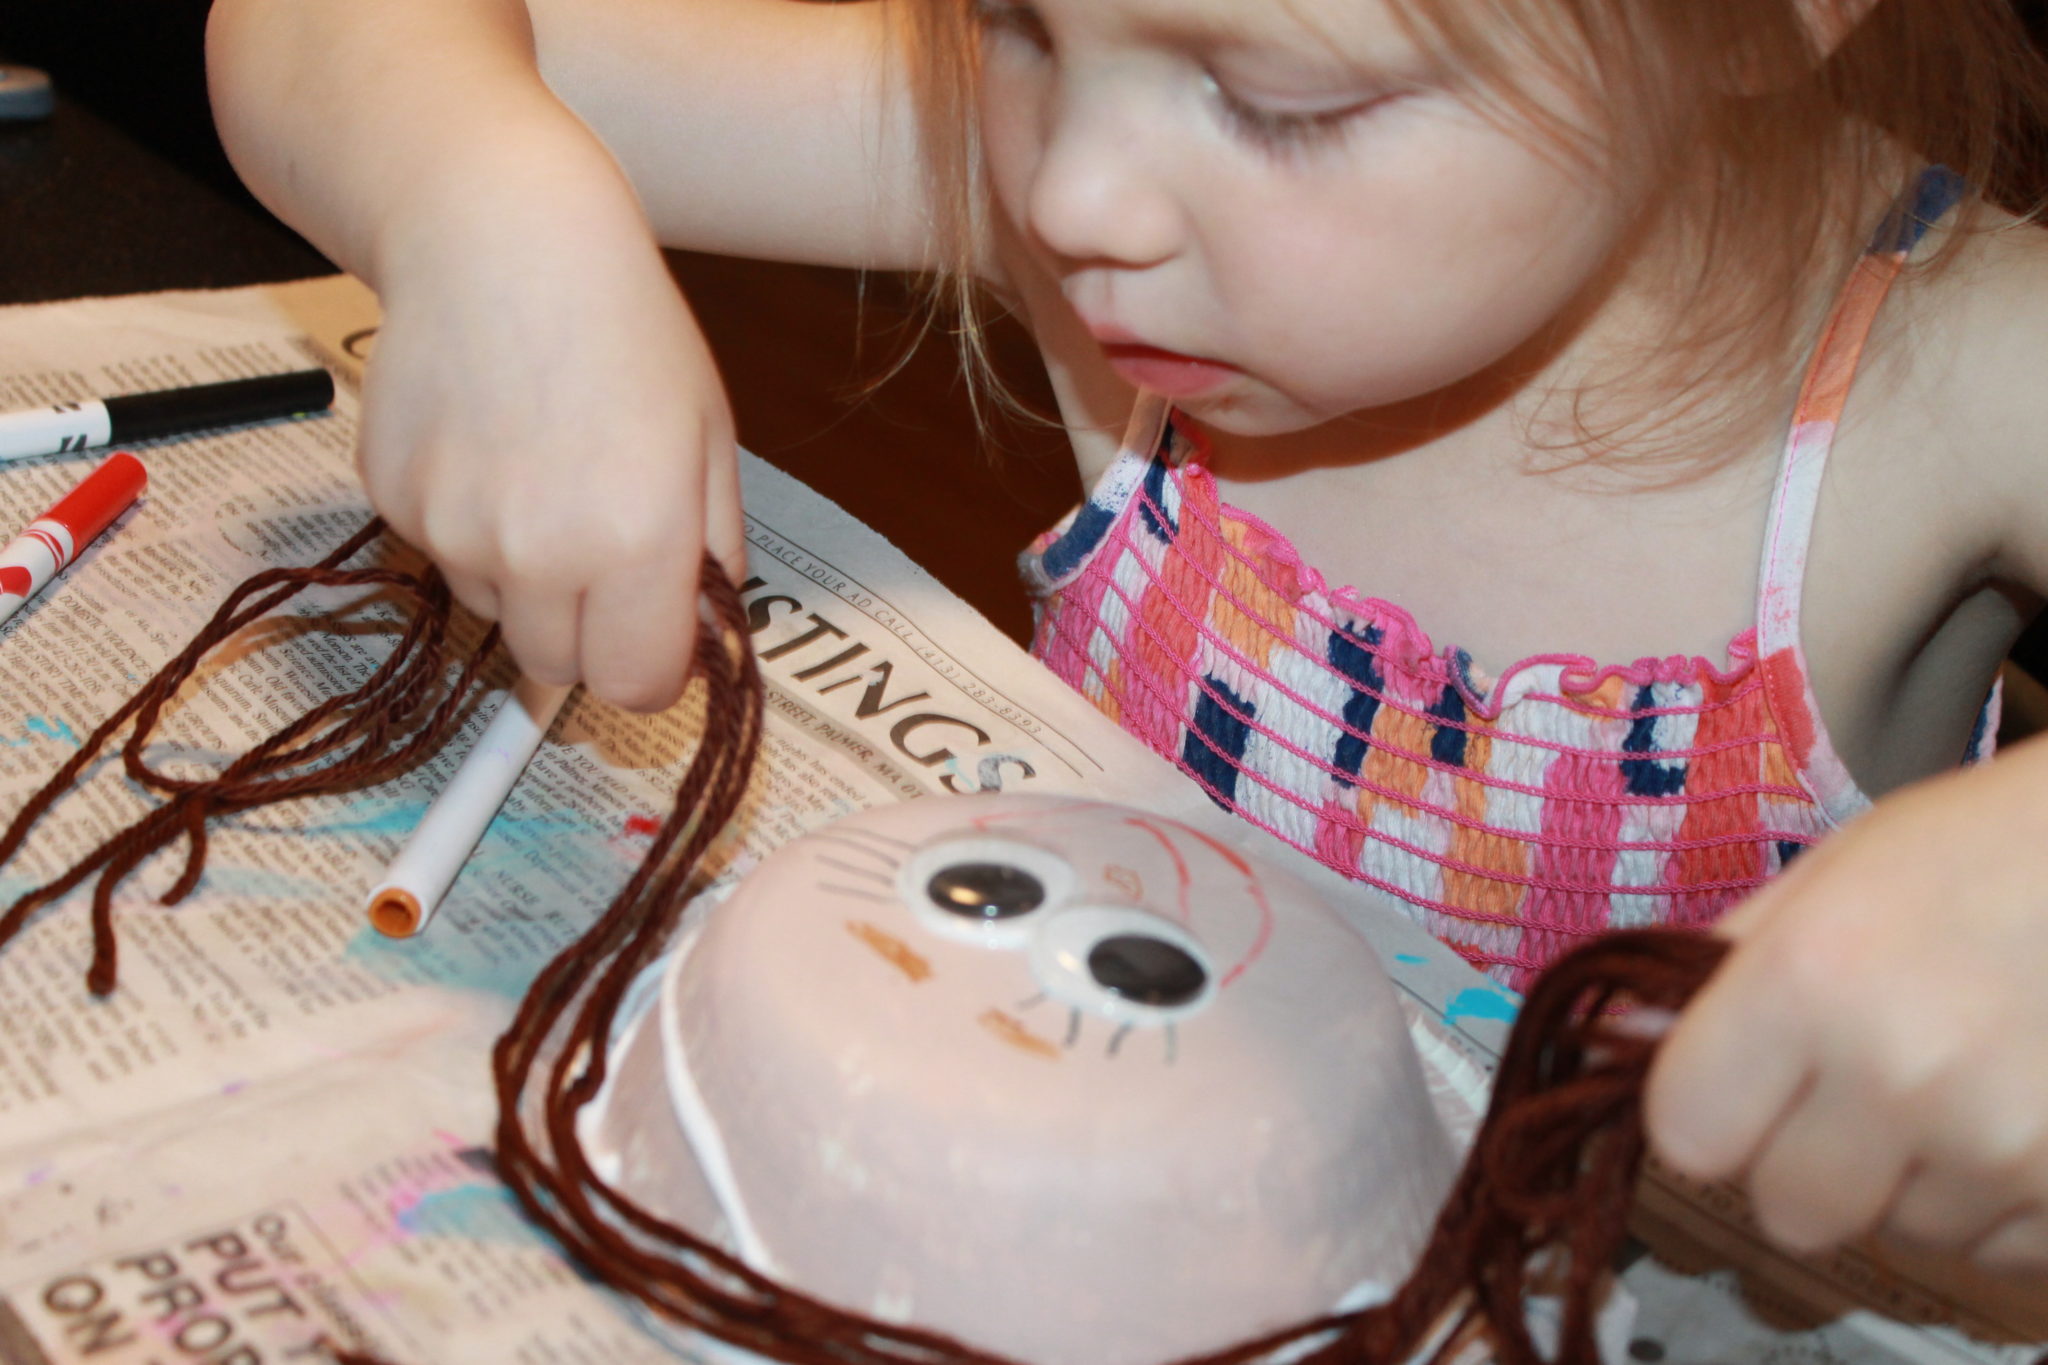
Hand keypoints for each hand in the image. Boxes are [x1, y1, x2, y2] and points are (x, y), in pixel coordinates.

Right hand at [358, 163, 744, 711]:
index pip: (636, 688)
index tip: (656, 632)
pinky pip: (441, 557)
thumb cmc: (621, 326)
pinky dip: (468, 527)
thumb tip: (705, 634)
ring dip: (524, 577)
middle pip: (557, 668)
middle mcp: (539, 555)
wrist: (497, 236)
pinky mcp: (392, 504)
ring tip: (542, 473)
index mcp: (635, 543)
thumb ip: (714, 550)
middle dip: (588, 633)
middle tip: (602, 551)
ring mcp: (454, 534)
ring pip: (497, 613)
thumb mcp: (709, 437)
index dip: (652, 666)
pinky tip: (489, 445)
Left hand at [1644, 739, 2047, 1272]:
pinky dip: (2000, 1201)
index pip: (1686, 1138)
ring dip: (1915, 1177)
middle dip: (1809, 1163)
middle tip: (1858, 1087)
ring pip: (1900, 1232)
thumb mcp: (1832, 875)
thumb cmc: (1985, 851)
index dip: (1708, 1114)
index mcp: (1810, 980)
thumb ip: (1726, 968)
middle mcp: (1901, 1075)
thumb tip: (1634, 1042)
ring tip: (1965, 1074)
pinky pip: (1995, 1252)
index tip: (1739, 1086)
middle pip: (1788, 1212)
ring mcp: (2003, 1148)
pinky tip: (2023, 1108)